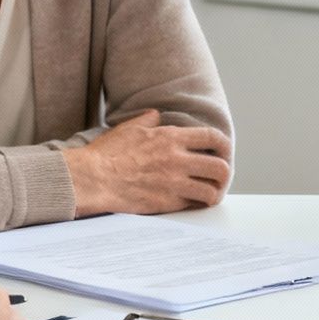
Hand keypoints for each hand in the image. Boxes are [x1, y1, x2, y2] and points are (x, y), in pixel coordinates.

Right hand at [65, 110, 231, 216]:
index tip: (224, 151)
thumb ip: (148, 120)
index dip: (224, 146)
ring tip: (210, 194)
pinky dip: (196, 204)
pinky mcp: (167, 203)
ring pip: (211, 190)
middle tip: (220, 178)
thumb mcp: (129, 128)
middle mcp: (177, 160)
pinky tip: (192, 202)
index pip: (212, 138)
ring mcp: (174, 183)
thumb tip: (156, 115)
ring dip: (214, 193)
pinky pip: (193, 204)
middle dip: (224, 173)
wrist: (93, 179)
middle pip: (219, 167)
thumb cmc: (106, 155)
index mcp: (170, 138)